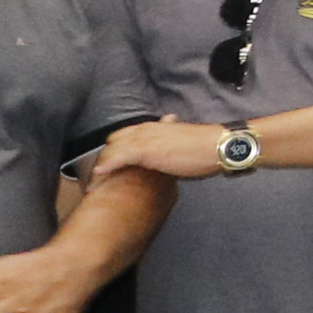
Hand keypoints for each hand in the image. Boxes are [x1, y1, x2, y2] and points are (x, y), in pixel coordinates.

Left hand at [92, 120, 234, 182]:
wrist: (218, 146)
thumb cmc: (206, 148)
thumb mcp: (183, 144)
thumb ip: (169, 146)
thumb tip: (166, 158)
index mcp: (154, 128)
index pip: (124, 136)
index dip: (115, 151)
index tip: (110, 168)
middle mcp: (145, 129)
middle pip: (113, 141)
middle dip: (104, 158)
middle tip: (100, 178)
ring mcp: (144, 138)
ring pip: (111, 149)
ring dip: (101, 165)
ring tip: (94, 184)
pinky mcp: (144, 150)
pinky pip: (117, 157)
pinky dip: (106, 165)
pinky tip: (98, 175)